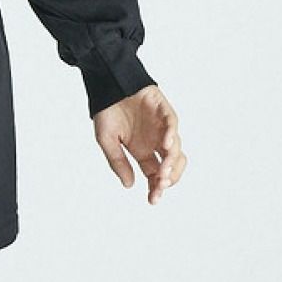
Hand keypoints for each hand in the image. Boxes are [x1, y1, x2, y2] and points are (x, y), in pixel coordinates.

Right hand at [93, 84, 186, 204]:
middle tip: (160, 185)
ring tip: (163, 172)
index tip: (152, 200)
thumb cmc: (105, 109)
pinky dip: (172, 135)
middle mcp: (154, 141)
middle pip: (171, 166)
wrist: (106, 82)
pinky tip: (165, 145)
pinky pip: (172, 125)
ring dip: (171, 162)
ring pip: (176, 149)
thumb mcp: (106, 139)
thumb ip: (117, 161)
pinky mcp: (163, 110)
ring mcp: (161, 127)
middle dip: (168, 179)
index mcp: (141, 150)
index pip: (154, 175)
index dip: (155, 188)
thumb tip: (129, 185)